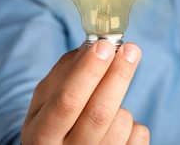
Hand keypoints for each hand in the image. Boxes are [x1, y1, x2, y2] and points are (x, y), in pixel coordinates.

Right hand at [21, 40, 149, 144]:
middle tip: (131, 49)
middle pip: (98, 114)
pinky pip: (138, 134)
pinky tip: (114, 126)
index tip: (105, 45)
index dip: (87, 72)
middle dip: (117, 75)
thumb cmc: (53, 120)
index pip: (66, 102)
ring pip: (121, 121)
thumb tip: (94, 45)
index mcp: (41, 135)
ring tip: (105, 104)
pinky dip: (132, 122)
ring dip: (120, 102)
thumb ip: (66, 72)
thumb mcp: (47, 99)